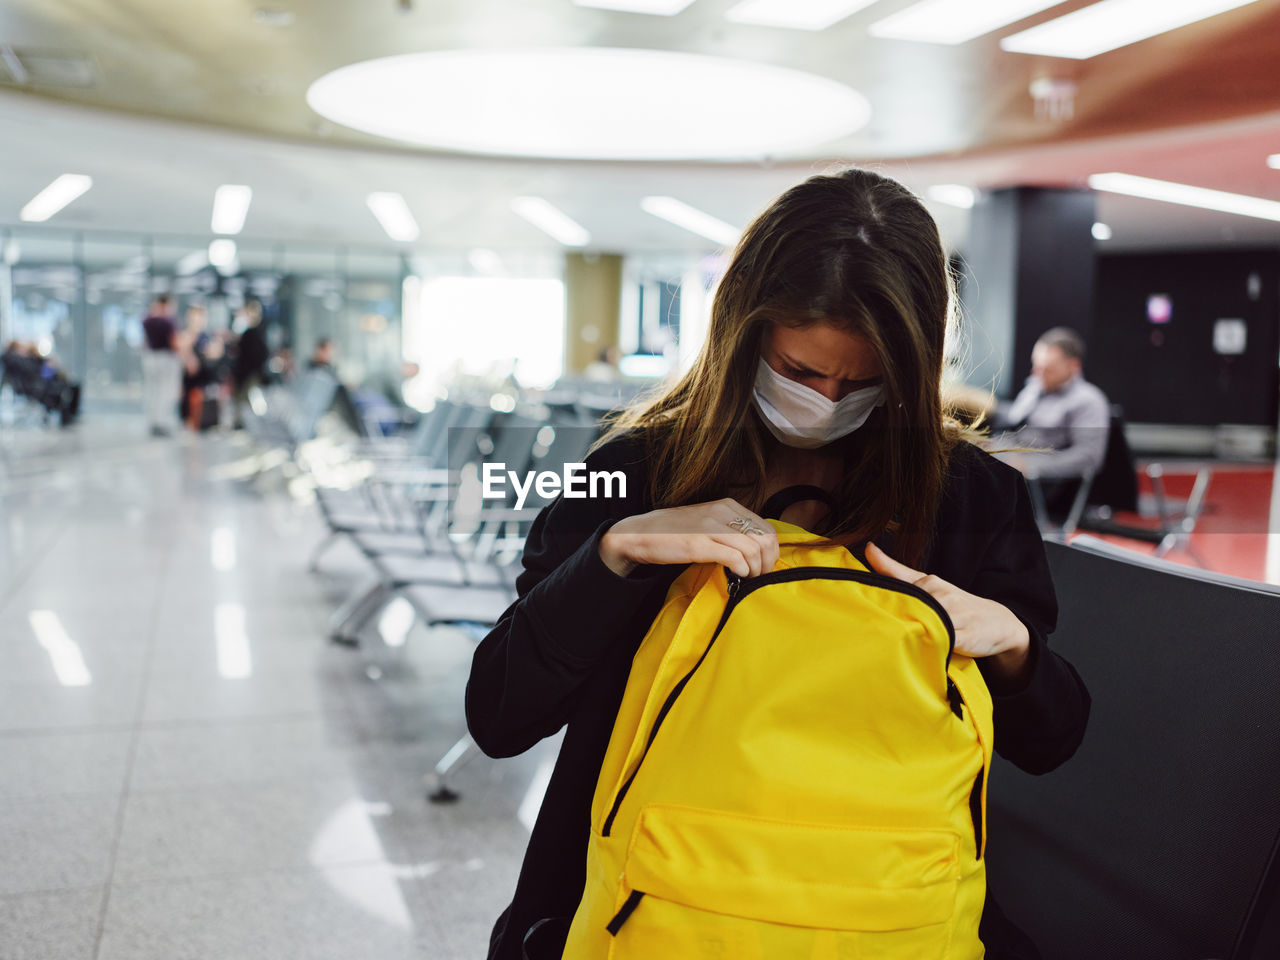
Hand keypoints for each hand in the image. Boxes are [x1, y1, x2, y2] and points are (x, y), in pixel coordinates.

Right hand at [599, 498, 779, 579]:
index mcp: (728, 505)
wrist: (641, 534)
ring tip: (747, 578)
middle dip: (767, 562)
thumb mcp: (708, 522)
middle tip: (759, 576)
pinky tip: (736, 576)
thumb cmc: (675, 533)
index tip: (764, 566)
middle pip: (764, 539)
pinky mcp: (699, 544)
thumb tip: (756, 550)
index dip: (771, 552)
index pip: (767, 528)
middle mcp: (722, 512)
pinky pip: (735, 558)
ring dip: (755, 570)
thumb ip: (731, 530)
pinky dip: (742, 571)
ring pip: (753, 549)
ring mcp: (711, 527)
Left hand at [865, 543, 1030, 682]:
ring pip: (921, 622)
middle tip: (862, 627)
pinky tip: (912, 651)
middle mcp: (938, 595)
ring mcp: (951, 615)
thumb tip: (868, 547)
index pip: (894, 585)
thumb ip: (895, 570)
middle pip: (904, 605)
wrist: (999, 624)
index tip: (855, 591)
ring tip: (882, 642)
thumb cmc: (956, 604)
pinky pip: (939, 641)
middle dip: (885, 616)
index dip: (875, 592)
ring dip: (903, 632)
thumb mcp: (926, 584)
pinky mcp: (962, 636)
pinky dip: (926, 646)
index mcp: (926, 583)